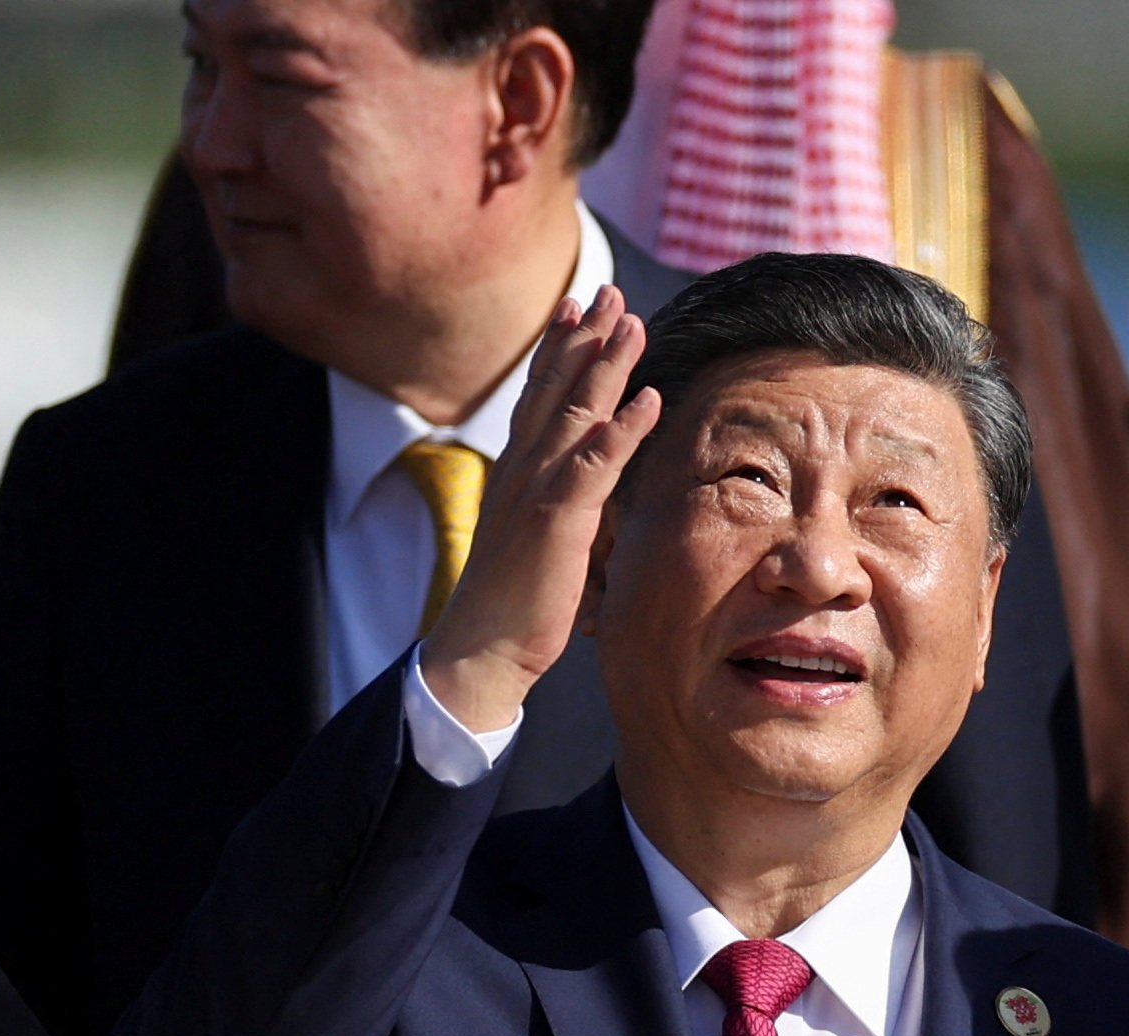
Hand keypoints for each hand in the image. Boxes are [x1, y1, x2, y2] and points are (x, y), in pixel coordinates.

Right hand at [421, 285, 662, 731]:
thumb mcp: (538, 543)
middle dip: (584, 337)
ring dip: (607, 366)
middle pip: (556, 389)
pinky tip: (649, 399)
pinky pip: (594, 467)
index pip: (538, 398)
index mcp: (517, 473)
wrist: (479, 651)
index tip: (577, 307)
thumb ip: (559, 510)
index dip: (558, 350)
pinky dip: (623, 430)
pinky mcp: (557, 522)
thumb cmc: (512, 605)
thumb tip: (584, 498)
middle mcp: (522, 470)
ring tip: (634, 323)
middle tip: (607, 291)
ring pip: (575, 414)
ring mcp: (536, 491)